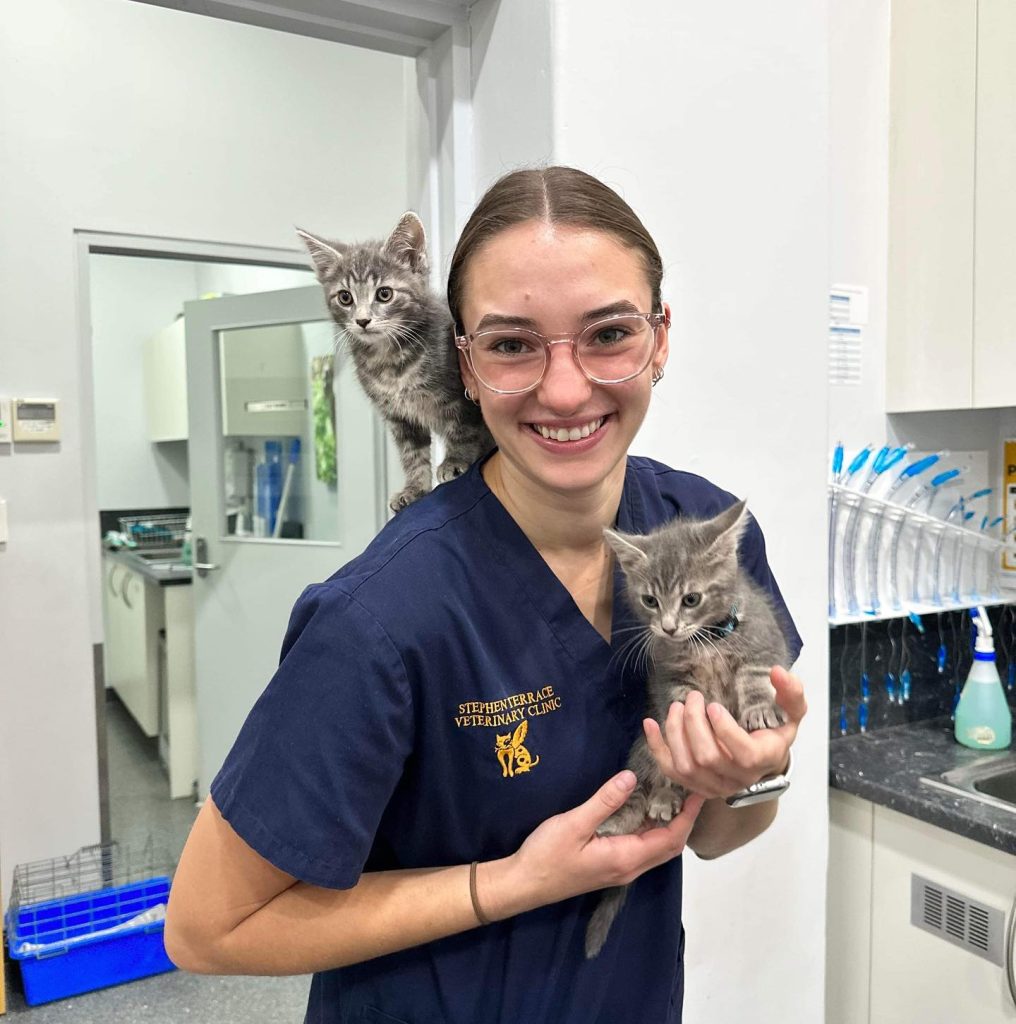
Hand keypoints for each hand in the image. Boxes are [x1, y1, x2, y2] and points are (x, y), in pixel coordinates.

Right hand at [483, 771, 704, 918]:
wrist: (523, 884)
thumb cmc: (547, 855)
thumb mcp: (574, 824)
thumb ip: (605, 801)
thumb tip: (631, 777)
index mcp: (626, 858)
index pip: (670, 838)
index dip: (688, 816)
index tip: (699, 792)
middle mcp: (629, 867)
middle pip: (669, 846)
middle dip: (685, 819)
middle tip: (690, 789)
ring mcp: (620, 869)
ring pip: (656, 848)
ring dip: (669, 824)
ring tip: (673, 794)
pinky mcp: (610, 865)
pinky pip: (642, 847)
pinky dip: (652, 828)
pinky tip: (645, 809)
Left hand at [643, 666, 806, 799]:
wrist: (762, 760)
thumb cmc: (774, 732)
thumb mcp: (791, 712)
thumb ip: (791, 693)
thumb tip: (779, 672)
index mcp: (762, 760)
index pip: (743, 754)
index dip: (725, 730)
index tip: (713, 705)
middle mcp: (737, 779)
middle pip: (708, 757)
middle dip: (694, 723)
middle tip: (692, 698)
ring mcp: (713, 786)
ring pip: (686, 765)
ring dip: (676, 732)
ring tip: (677, 707)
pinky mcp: (694, 784)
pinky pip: (670, 771)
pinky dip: (657, 747)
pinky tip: (650, 723)